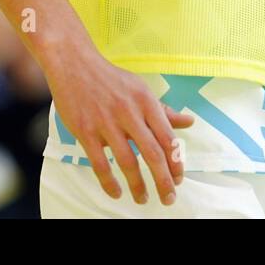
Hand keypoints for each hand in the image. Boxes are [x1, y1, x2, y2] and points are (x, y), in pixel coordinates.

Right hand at [42, 38, 195, 204]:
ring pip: (128, 161)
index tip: (179, 179)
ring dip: (138, 185)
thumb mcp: (141, 90)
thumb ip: (163, 111)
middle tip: (169, 198)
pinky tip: (117, 192)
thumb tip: (189, 123)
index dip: (176, 162)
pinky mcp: (85, 131)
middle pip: (153, 153)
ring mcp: (107, 122)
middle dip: (164, 180)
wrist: (75, 64)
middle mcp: (129, 112)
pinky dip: (109, 182)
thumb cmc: (112, 79)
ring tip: (143, 199)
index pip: (168, 137)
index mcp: (146, 101)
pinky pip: (100, 163)